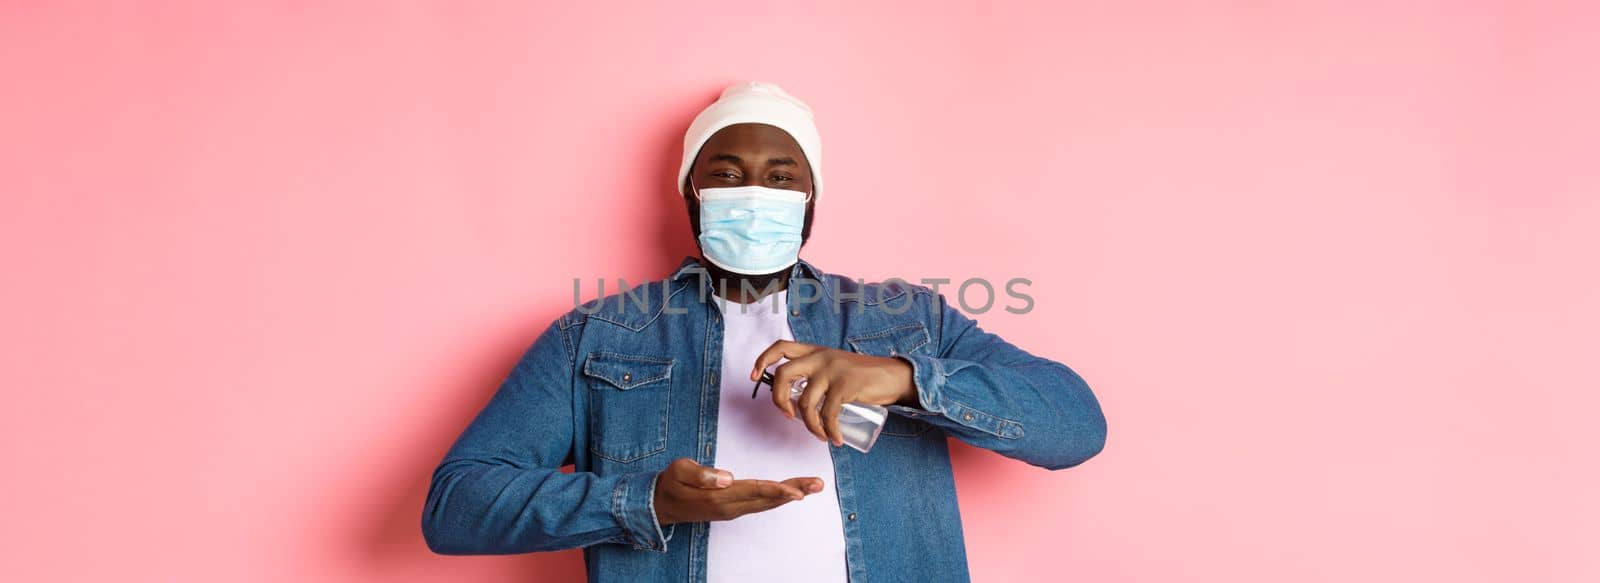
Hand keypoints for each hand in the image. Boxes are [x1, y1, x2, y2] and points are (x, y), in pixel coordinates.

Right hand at [652, 458, 823, 524]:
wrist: (660, 506)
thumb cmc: (670, 484)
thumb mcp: (679, 471)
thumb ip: (702, 474)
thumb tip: (727, 477)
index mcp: (718, 497)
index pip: (754, 491)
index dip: (777, 491)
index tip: (797, 491)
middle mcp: (730, 507)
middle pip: (767, 499)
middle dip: (794, 491)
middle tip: (817, 484)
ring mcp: (732, 510)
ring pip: (766, 503)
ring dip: (790, 495)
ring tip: (812, 487)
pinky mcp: (732, 509)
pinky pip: (760, 504)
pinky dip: (778, 499)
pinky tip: (791, 493)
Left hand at [750, 340, 917, 445]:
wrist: (895, 376)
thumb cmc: (863, 377)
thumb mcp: (835, 367)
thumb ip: (816, 375)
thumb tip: (794, 399)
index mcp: (815, 351)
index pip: (780, 347)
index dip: (762, 361)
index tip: (754, 377)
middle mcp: (820, 357)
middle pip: (782, 374)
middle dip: (778, 400)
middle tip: (789, 416)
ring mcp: (832, 370)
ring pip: (804, 402)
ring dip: (810, 426)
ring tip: (820, 435)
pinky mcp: (845, 385)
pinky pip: (827, 414)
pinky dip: (829, 431)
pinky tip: (835, 439)